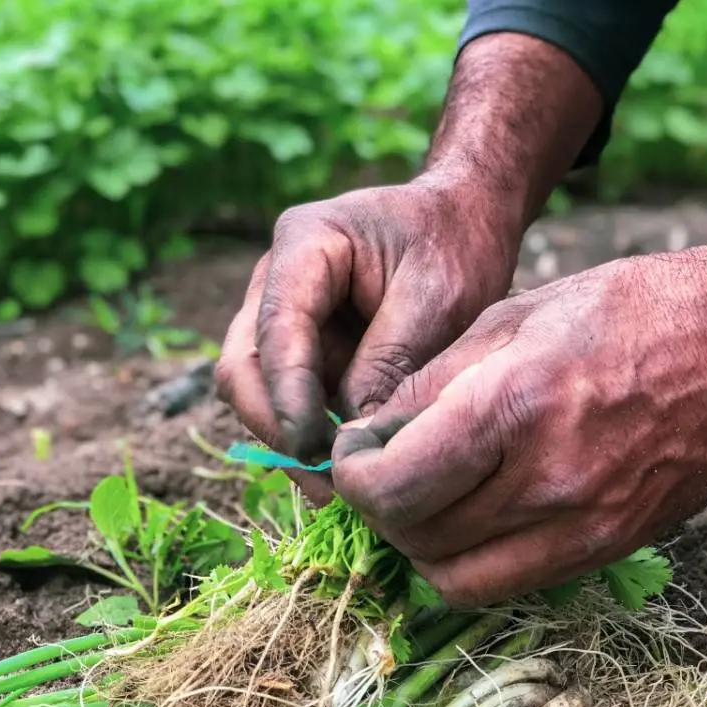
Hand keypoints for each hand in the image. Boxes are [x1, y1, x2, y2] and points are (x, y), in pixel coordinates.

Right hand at [215, 174, 521, 501]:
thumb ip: (390, 360)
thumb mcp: (438, 297)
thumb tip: (350, 436)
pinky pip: (286, 399)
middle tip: (327, 481)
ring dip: (288, 438)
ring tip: (338, 487)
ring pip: (255, 390)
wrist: (463, 219)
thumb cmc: (454, 244)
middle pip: (243, 365)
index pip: (275, 329)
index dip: (288, 394)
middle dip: (276, 426)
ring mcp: (280, 315)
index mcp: (304, 244)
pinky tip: (344, 468)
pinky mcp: (299, 348)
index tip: (318, 449)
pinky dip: (308, 435)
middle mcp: (275, 280)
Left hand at [331, 246, 706, 606]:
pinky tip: (465, 512)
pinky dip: (466, 560)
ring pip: (453, 576)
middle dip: (375, 504)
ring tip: (417, 490)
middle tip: (376, 466)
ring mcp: (585, 525)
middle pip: (415, 535)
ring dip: (416, 539)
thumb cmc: (628, 308)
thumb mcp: (513, 315)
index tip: (352, 448)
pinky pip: (508, 584)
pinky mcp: (609, 548)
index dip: (351, 474)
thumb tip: (372, 430)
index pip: (395, 484)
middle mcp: (548, 480)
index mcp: (515, 406)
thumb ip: (433, 380)